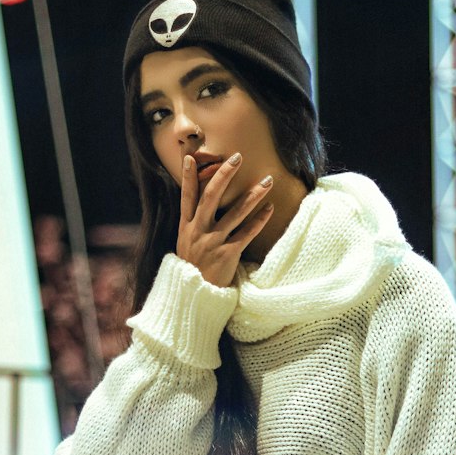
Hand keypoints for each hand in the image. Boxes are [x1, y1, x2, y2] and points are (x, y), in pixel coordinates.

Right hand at [177, 151, 274, 287]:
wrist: (194, 297)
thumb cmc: (193, 268)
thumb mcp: (185, 244)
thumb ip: (192, 224)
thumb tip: (197, 205)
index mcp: (186, 227)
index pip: (186, 197)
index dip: (187, 177)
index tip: (191, 157)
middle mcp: (198, 231)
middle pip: (210, 197)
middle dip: (224, 175)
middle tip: (237, 157)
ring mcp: (212, 242)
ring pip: (234, 213)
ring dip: (253, 195)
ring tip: (267, 181)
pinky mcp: (227, 255)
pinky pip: (246, 234)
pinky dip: (259, 221)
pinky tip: (270, 208)